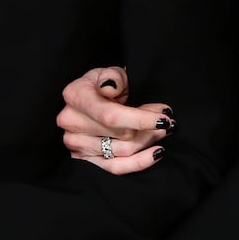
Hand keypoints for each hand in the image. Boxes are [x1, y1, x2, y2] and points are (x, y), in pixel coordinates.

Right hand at [55, 66, 173, 174]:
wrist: (88, 97)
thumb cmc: (102, 83)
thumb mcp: (110, 72)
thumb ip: (113, 77)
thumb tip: (111, 88)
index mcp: (75, 96)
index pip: (111, 115)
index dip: (140, 119)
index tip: (164, 118)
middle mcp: (70, 121)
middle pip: (121, 135)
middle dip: (150, 128)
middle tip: (167, 121)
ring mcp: (75, 143)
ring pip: (122, 151)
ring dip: (148, 141)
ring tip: (162, 132)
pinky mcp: (83, 159)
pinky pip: (114, 167)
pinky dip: (138, 162)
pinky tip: (156, 154)